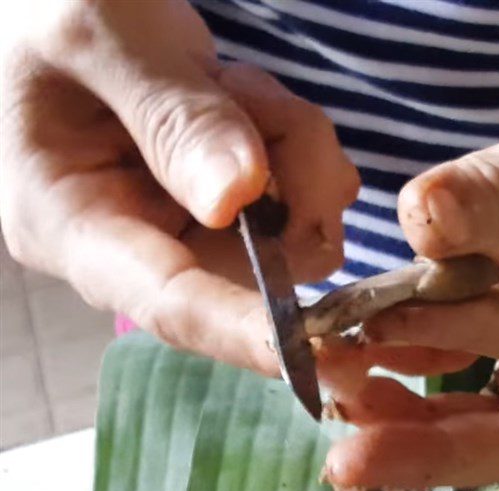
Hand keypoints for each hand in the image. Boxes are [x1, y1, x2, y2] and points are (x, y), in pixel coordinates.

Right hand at [1, 0, 358, 373]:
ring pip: (295, 227)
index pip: (170, 304)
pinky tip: (244, 94)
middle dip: (293, 190)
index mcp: (74, 227)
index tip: (320, 344)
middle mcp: (138, 245)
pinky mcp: (229, 203)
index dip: (248, 330)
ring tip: (234, 84)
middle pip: (257, 266)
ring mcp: (191, 227)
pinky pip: (302, 191)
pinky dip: (294, 137)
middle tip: (266, 107)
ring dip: (294, 149)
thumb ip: (172, 118)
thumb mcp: (98, 33)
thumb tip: (240, 199)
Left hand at [323, 0, 498, 488]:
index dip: (479, 334)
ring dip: (415, 406)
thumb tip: (422, 224)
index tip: (388, 319)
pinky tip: (367, 339)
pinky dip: (418, 345)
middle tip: (350, 462)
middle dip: (440, 448)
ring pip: (497, 393)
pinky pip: (474, 336)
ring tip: (340, 394)